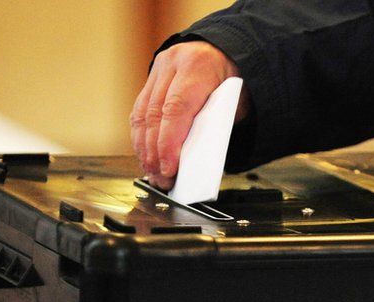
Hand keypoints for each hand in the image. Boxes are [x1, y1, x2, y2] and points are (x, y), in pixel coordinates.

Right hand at [130, 41, 248, 189]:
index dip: (169, 143)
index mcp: (198, 67)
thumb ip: (215, 126)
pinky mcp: (151, 78)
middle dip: (155, 152)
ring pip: (142, 114)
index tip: (169, 168)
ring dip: (144, 148)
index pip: (176, 110)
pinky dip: (141, 136)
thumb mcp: (234, 103)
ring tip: (152, 172)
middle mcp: (173, 64)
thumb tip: (194, 160)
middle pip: (155, 115)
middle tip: (161, 178)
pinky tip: (146, 154)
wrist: (226, 51)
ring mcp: (158, 69)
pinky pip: (140, 110)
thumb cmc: (233, 80)